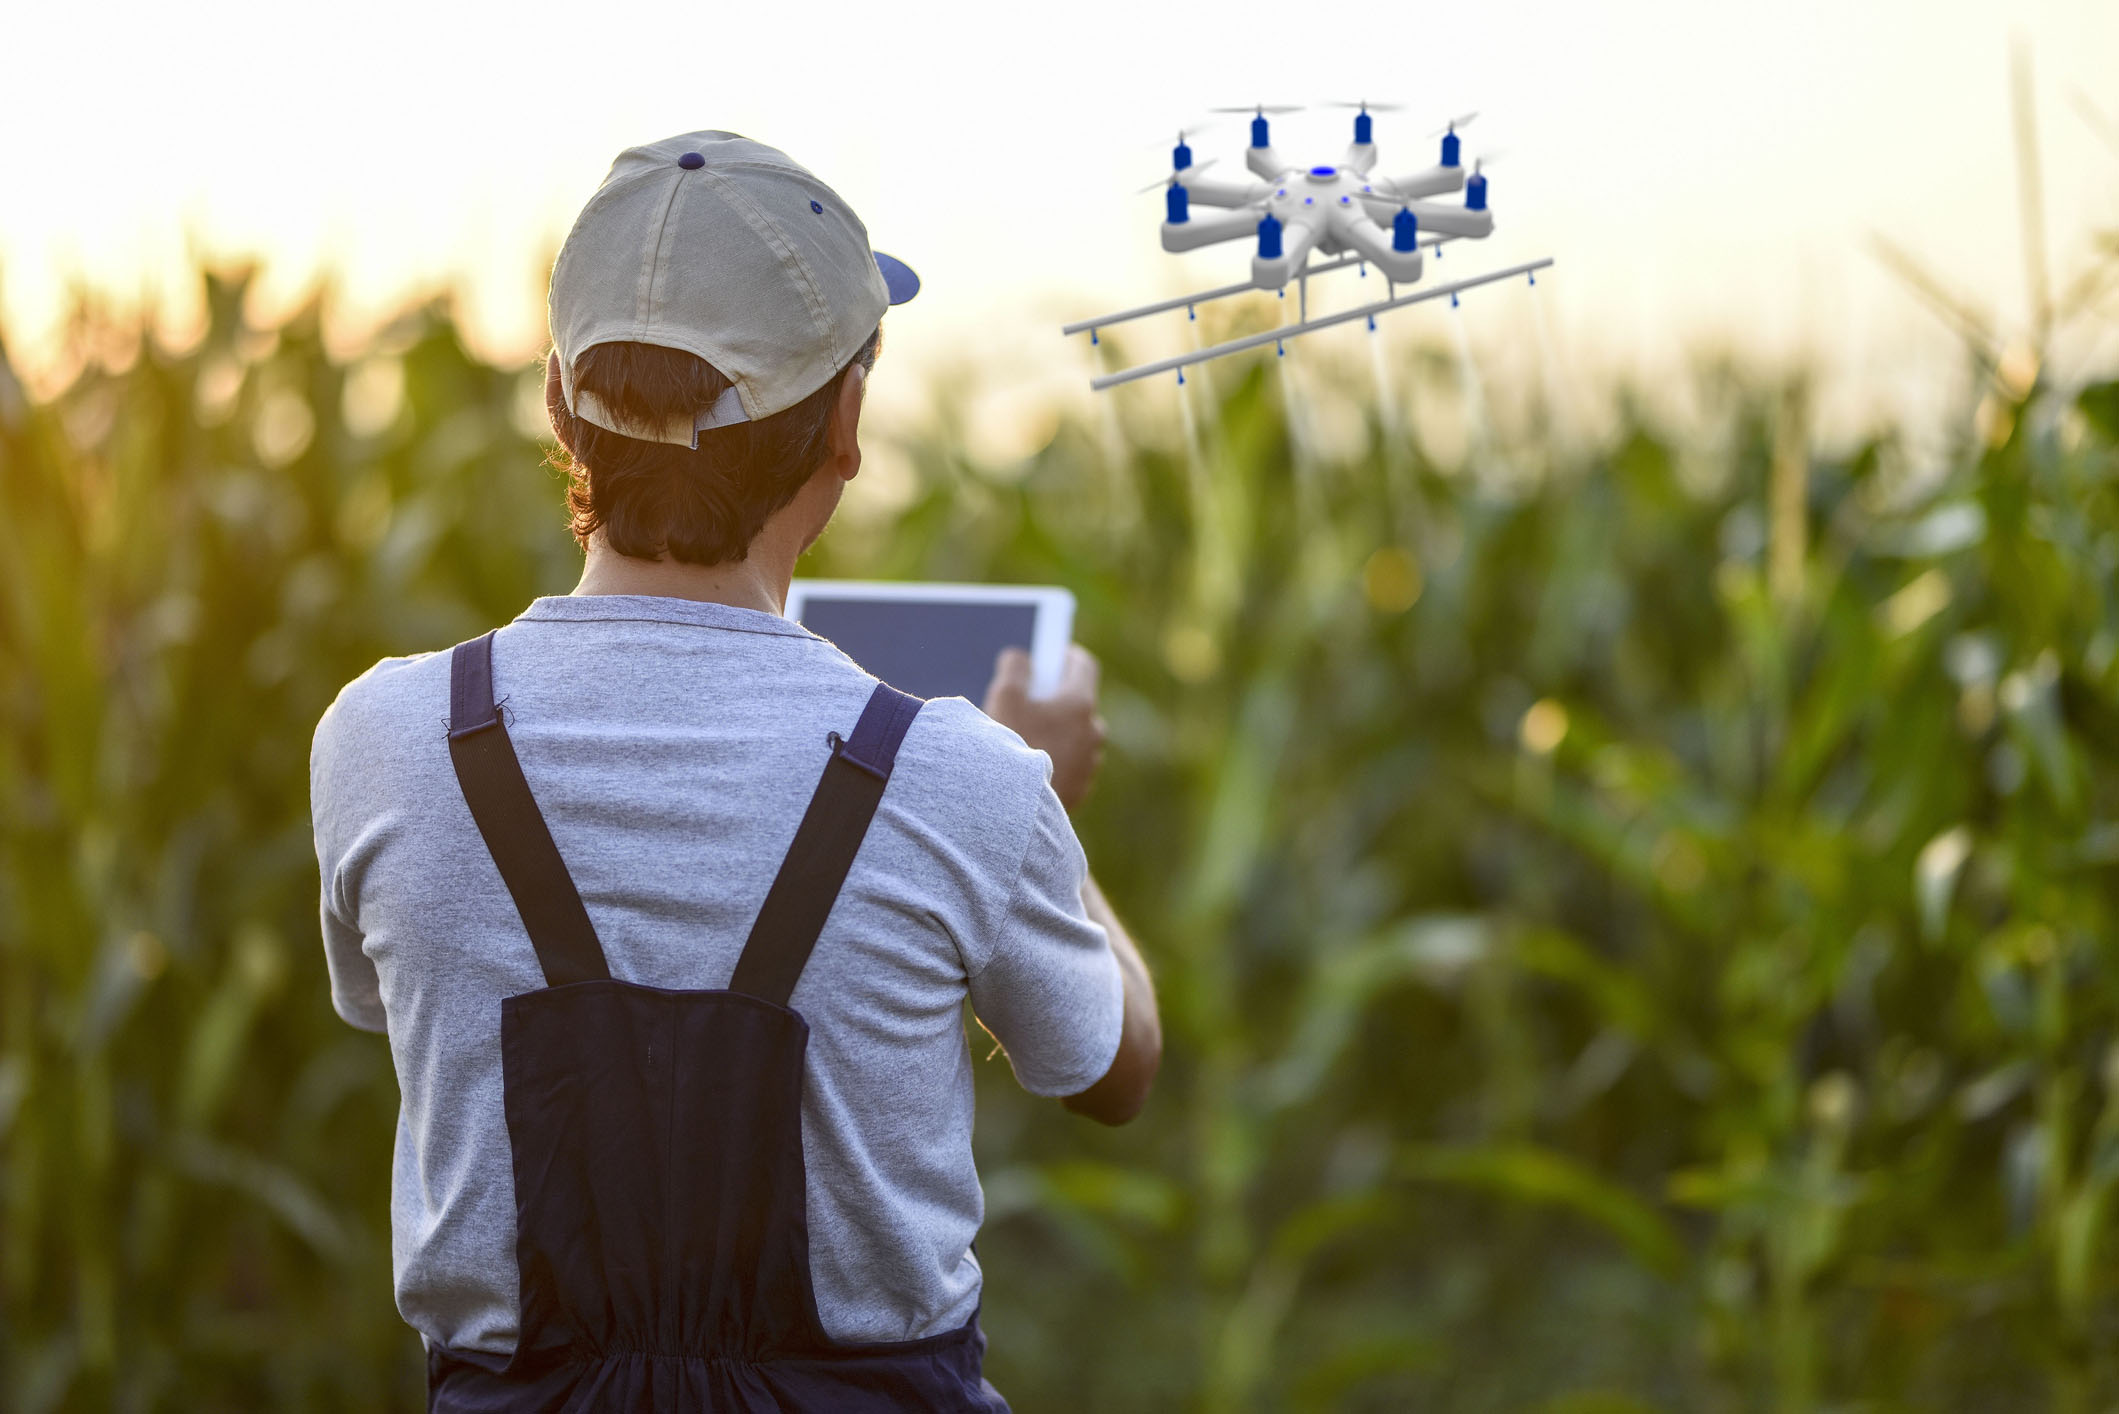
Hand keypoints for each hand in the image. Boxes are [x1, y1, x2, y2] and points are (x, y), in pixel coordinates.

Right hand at [982, 645, 1105, 810]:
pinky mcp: (1081, 788)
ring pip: (1075, 736)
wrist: (1012, 807)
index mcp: (1081, 704)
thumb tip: (1021, 659)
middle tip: (1030, 697)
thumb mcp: (1004, 696)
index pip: (1083, 666)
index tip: (1050, 654)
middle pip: (1079, 703)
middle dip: (1058, 698)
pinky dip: (1056, 757)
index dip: (1065, 656)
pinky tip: (1030, 764)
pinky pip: (1071, 764)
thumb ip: (1015, 668)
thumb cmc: (1008, 744)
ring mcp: (1089, 763)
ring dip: (1058, 730)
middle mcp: (1093, 732)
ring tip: (1026, 734)